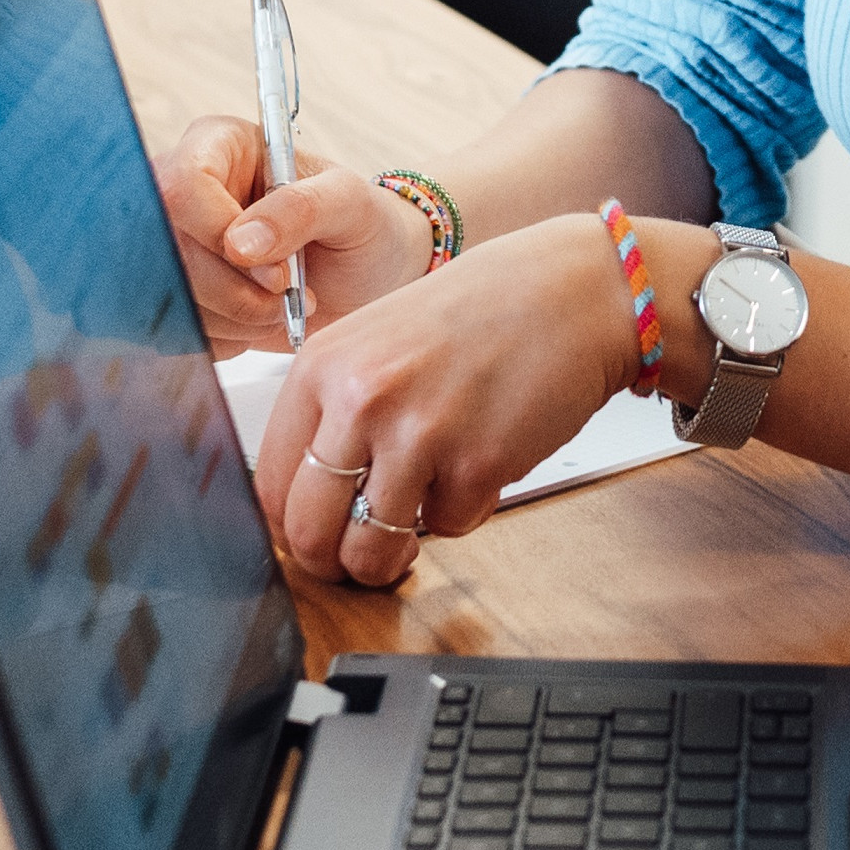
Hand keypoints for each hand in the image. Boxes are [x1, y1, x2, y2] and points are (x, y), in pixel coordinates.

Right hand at [156, 114, 432, 349]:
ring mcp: (173, 245)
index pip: (181, 186)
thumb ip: (303, 208)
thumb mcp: (351, 204)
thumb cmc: (361, 225)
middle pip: (167, 250)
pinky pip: (175, 330)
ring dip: (232, 318)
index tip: (278, 269)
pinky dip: (224, 337)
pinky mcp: (173, 293)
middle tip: (287, 296)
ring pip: (169, 296)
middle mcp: (184, 192)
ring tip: (282, 306)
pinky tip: (258, 319)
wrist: (364, 277)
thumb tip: (238, 242)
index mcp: (221, 145)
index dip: (220, 233)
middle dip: (232, 291)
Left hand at [253, 211, 645, 586]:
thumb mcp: (383, 338)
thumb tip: (306, 493)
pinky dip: (463, 511)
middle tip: (356, 557)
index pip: (270, 486)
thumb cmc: (489, 308)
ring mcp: (420, 433)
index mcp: (325, 364)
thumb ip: (337, 405)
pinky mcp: (479, 463)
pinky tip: (481, 466)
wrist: (579, 288)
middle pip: (309, 532)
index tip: (317, 530)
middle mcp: (362, 398)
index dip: (294, 524)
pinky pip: (449, 527)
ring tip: (414, 529)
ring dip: (392, 555)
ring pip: (371, 549)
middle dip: (333, 561)